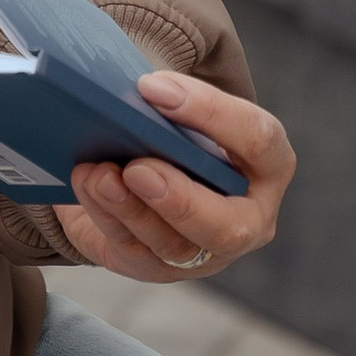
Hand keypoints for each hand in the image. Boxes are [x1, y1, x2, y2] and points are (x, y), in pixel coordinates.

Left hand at [57, 74, 294, 285]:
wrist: (146, 170)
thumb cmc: (178, 131)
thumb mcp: (187, 111)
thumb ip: (172, 100)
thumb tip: (135, 92)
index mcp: (267, 166)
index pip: (257, 140)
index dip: (210, 113)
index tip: (152, 89)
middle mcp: (247, 217)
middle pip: (228, 225)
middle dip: (180, 199)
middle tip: (137, 169)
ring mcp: (206, 251)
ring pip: (174, 246)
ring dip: (131, 211)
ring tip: (99, 177)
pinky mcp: (160, 267)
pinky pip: (134, 251)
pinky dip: (106, 217)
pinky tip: (87, 186)